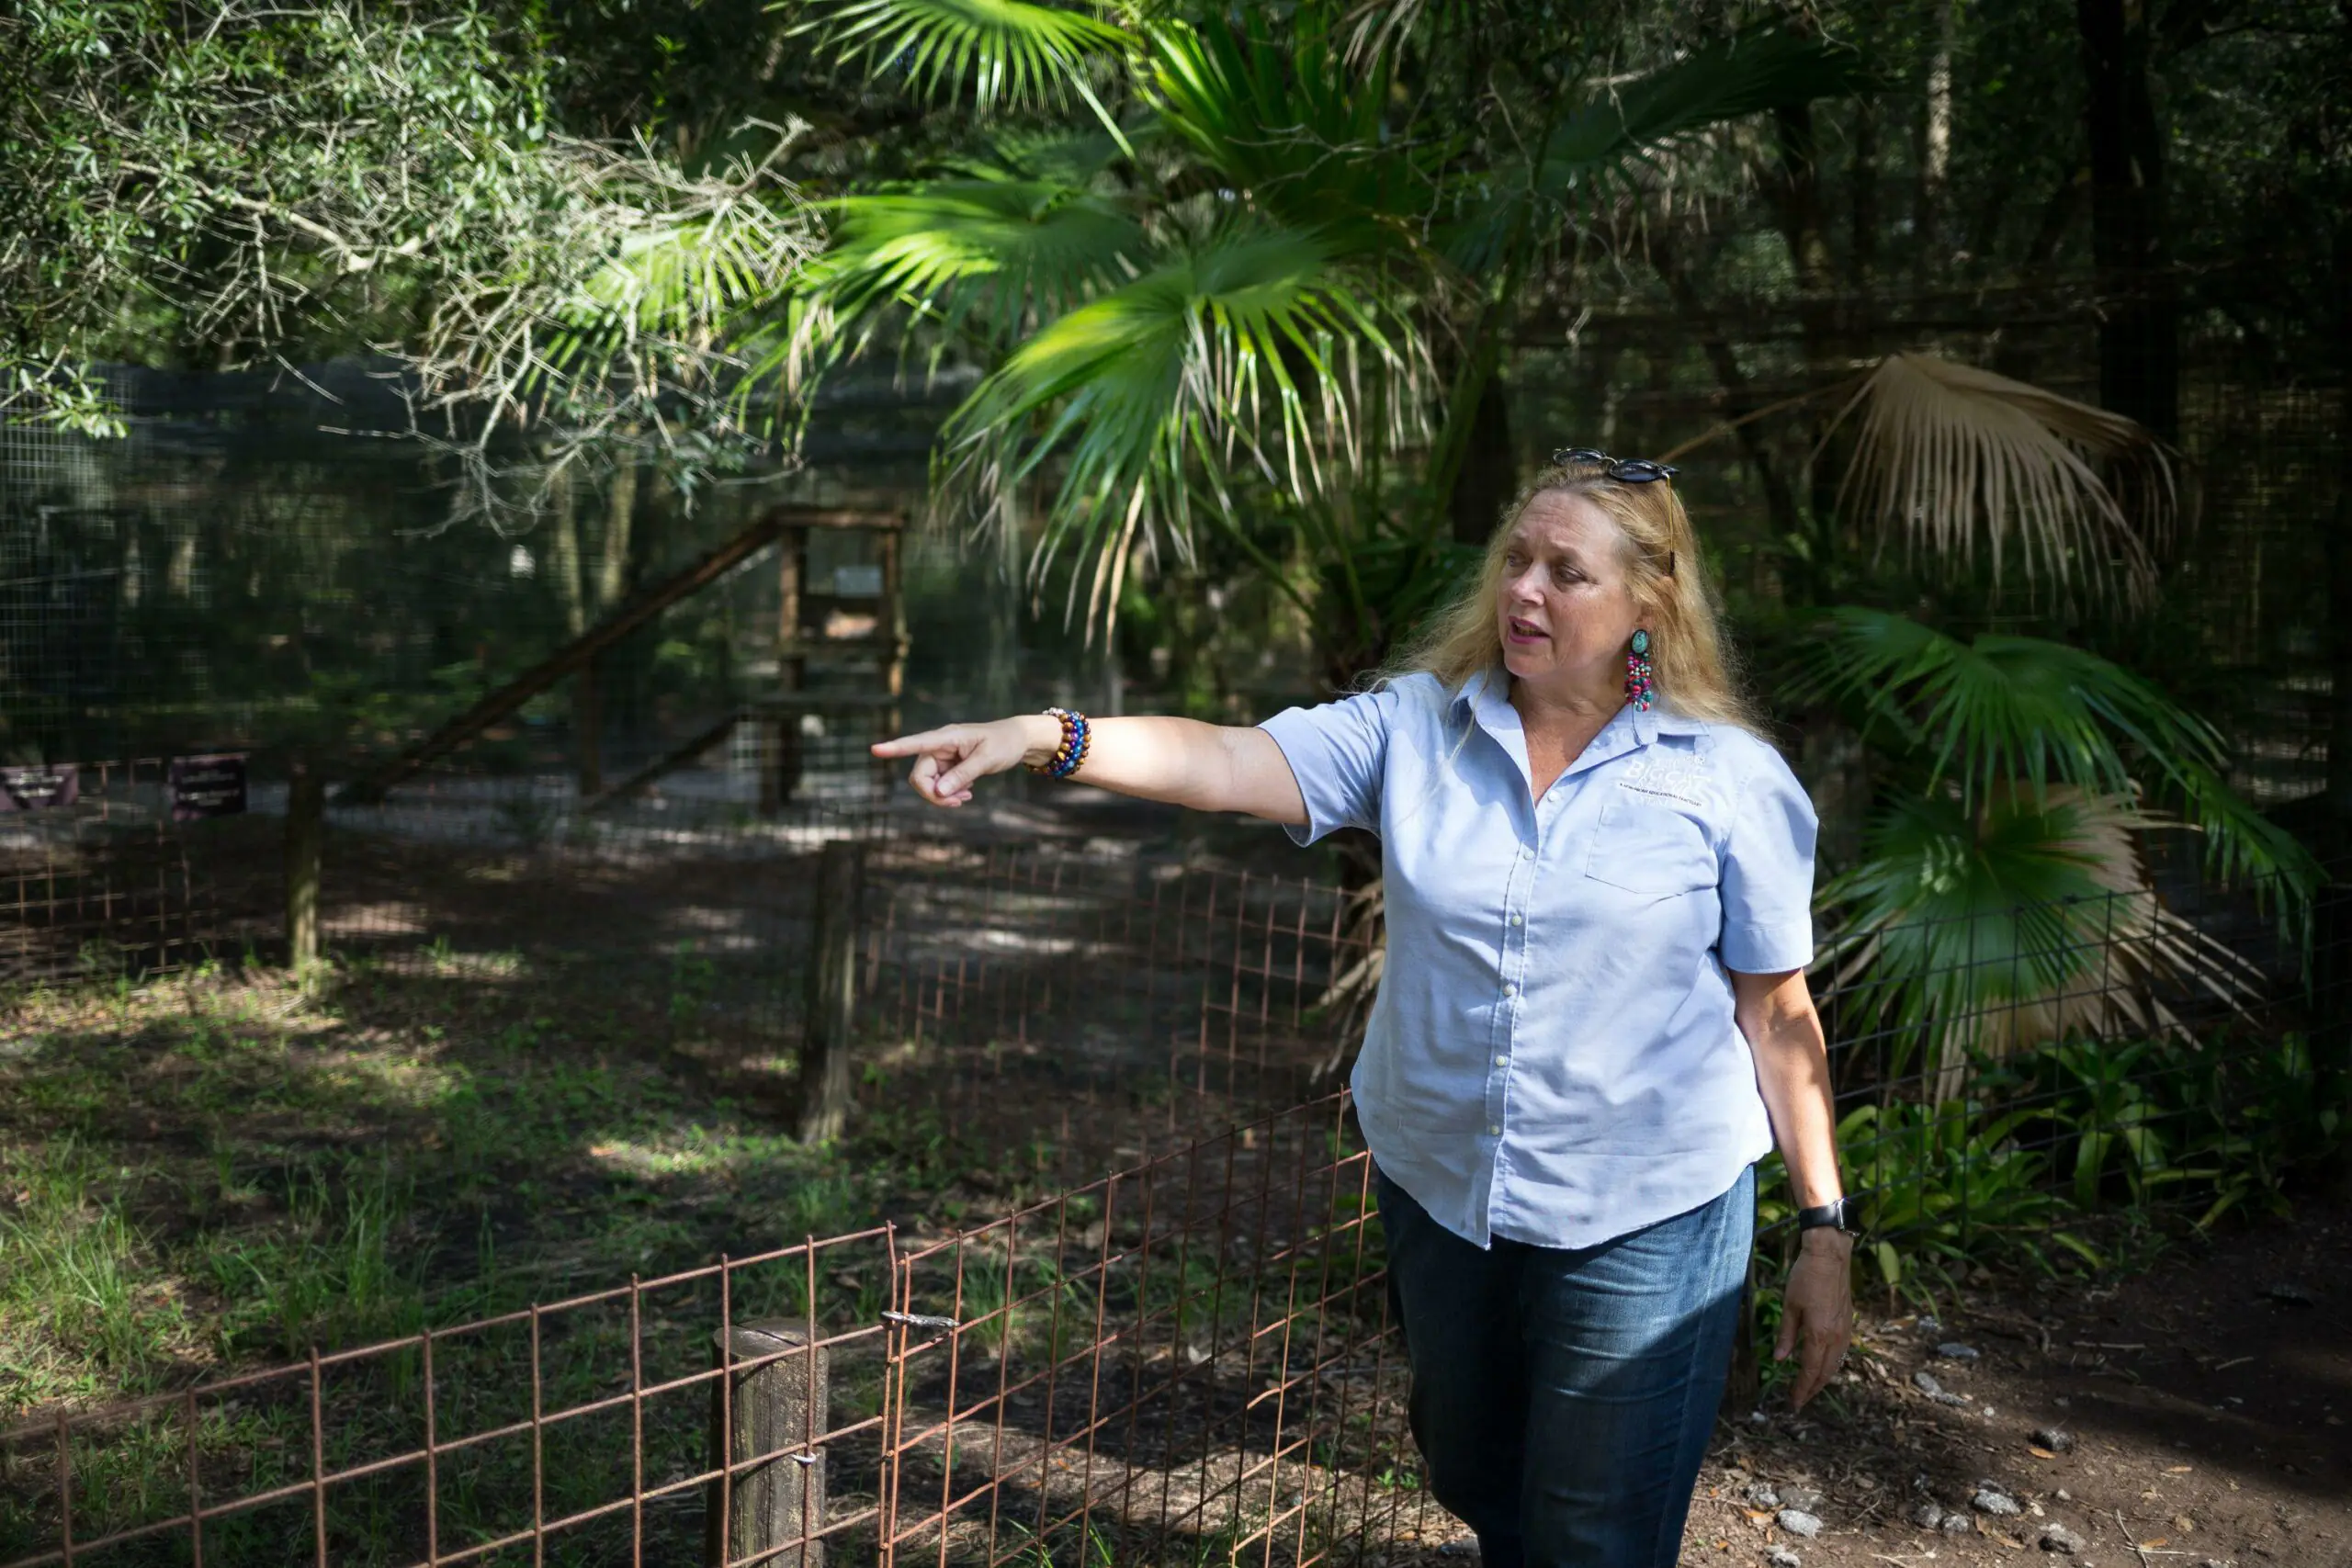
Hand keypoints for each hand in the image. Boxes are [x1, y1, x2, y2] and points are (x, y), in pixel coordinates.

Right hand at [870, 718, 1047, 806]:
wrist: (1018, 741)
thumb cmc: (1004, 743)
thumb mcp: (987, 759)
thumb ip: (963, 775)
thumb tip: (939, 792)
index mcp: (947, 737)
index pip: (916, 743)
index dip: (895, 748)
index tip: (875, 749)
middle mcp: (939, 746)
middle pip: (920, 775)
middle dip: (933, 794)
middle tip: (959, 802)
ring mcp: (942, 757)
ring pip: (928, 783)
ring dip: (943, 796)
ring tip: (966, 797)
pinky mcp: (948, 766)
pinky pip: (938, 785)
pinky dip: (949, 793)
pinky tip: (966, 794)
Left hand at [1775, 1230, 1854, 1409]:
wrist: (1830, 1257)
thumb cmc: (1805, 1278)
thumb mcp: (1789, 1307)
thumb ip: (1786, 1335)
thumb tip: (1779, 1360)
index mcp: (1819, 1335)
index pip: (1809, 1371)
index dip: (1801, 1390)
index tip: (1793, 1404)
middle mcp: (1836, 1337)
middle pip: (1825, 1373)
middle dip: (1812, 1389)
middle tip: (1799, 1400)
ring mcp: (1845, 1331)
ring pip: (1835, 1364)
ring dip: (1822, 1378)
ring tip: (1809, 1387)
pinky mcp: (1848, 1323)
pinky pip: (1841, 1352)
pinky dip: (1831, 1364)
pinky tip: (1822, 1364)